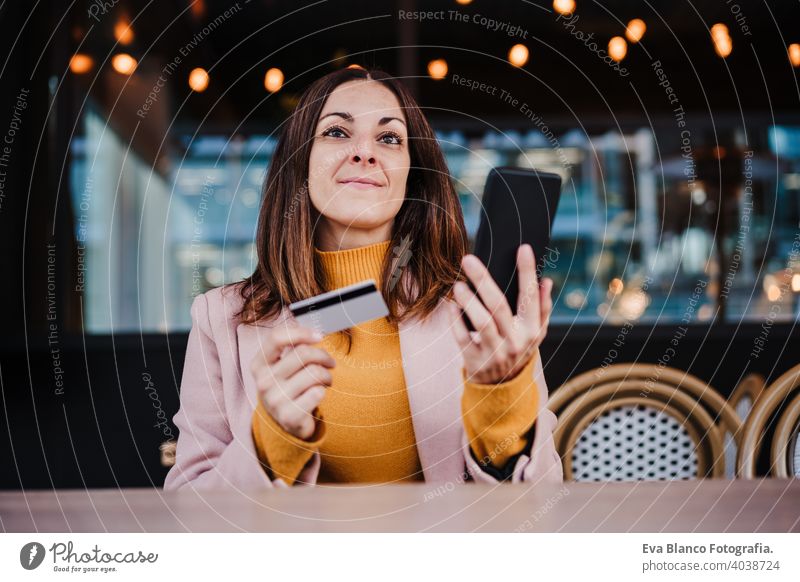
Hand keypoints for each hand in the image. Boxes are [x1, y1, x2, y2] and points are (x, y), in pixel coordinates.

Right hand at [250, 325, 334, 439]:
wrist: (285, 421)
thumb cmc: (287, 386)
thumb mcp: (281, 366)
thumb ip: (292, 348)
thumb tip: (313, 334)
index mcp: (259, 365)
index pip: (276, 338)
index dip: (301, 332)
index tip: (319, 336)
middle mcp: (264, 382)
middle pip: (303, 353)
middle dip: (323, 355)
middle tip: (330, 362)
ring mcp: (275, 400)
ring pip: (314, 372)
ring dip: (327, 375)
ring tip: (326, 379)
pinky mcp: (289, 416)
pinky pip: (318, 393)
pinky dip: (324, 390)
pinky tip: (320, 393)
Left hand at [447, 244, 552, 383]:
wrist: (502, 386)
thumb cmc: (518, 348)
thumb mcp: (535, 332)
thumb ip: (542, 308)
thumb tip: (546, 281)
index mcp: (532, 330)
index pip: (530, 297)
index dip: (527, 272)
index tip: (523, 248)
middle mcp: (515, 341)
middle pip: (499, 306)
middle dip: (483, 280)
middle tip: (468, 259)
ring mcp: (495, 352)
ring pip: (481, 322)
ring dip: (468, 300)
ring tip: (457, 284)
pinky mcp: (475, 360)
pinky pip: (463, 337)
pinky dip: (456, 320)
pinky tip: (452, 306)